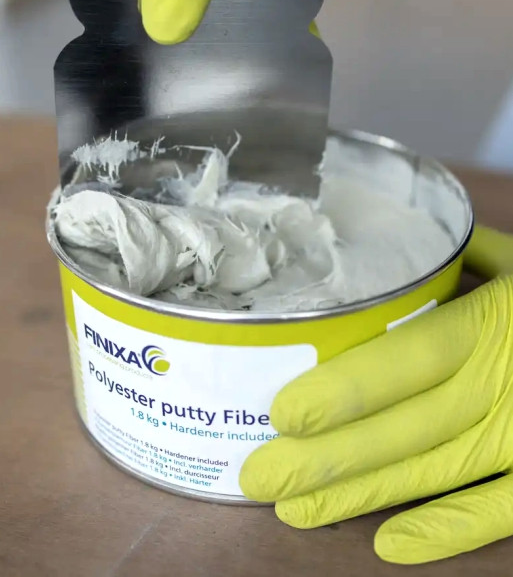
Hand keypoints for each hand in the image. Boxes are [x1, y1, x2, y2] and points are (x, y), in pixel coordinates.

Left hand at [240, 225, 512, 563]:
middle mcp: (512, 381)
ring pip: (438, 473)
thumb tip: (393, 256)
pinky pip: (502, 511)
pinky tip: (387, 546)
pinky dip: (448, 530)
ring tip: (295, 511)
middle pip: (408, 428)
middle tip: (260, 478)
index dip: (347, 391)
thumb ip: (461, 263)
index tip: (282, 413)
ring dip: (363, 496)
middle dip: (330, 459)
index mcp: (497, 319)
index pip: (410, 359)